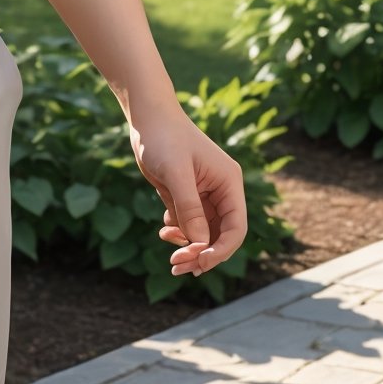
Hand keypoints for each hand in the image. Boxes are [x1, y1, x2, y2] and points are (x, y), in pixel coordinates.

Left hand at [126, 100, 248, 275]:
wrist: (146, 117)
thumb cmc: (163, 137)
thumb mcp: (175, 171)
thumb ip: (189, 206)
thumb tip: (200, 242)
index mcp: (228, 183)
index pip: (236, 228)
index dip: (221, 250)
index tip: (200, 262)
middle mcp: (221, 191)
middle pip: (220, 235)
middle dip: (202, 253)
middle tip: (177, 266)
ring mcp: (204, 194)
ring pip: (204, 233)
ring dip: (189, 247)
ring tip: (169, 252)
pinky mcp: (186, 195)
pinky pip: (189, 224)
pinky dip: (179, 233)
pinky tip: (164, 230)